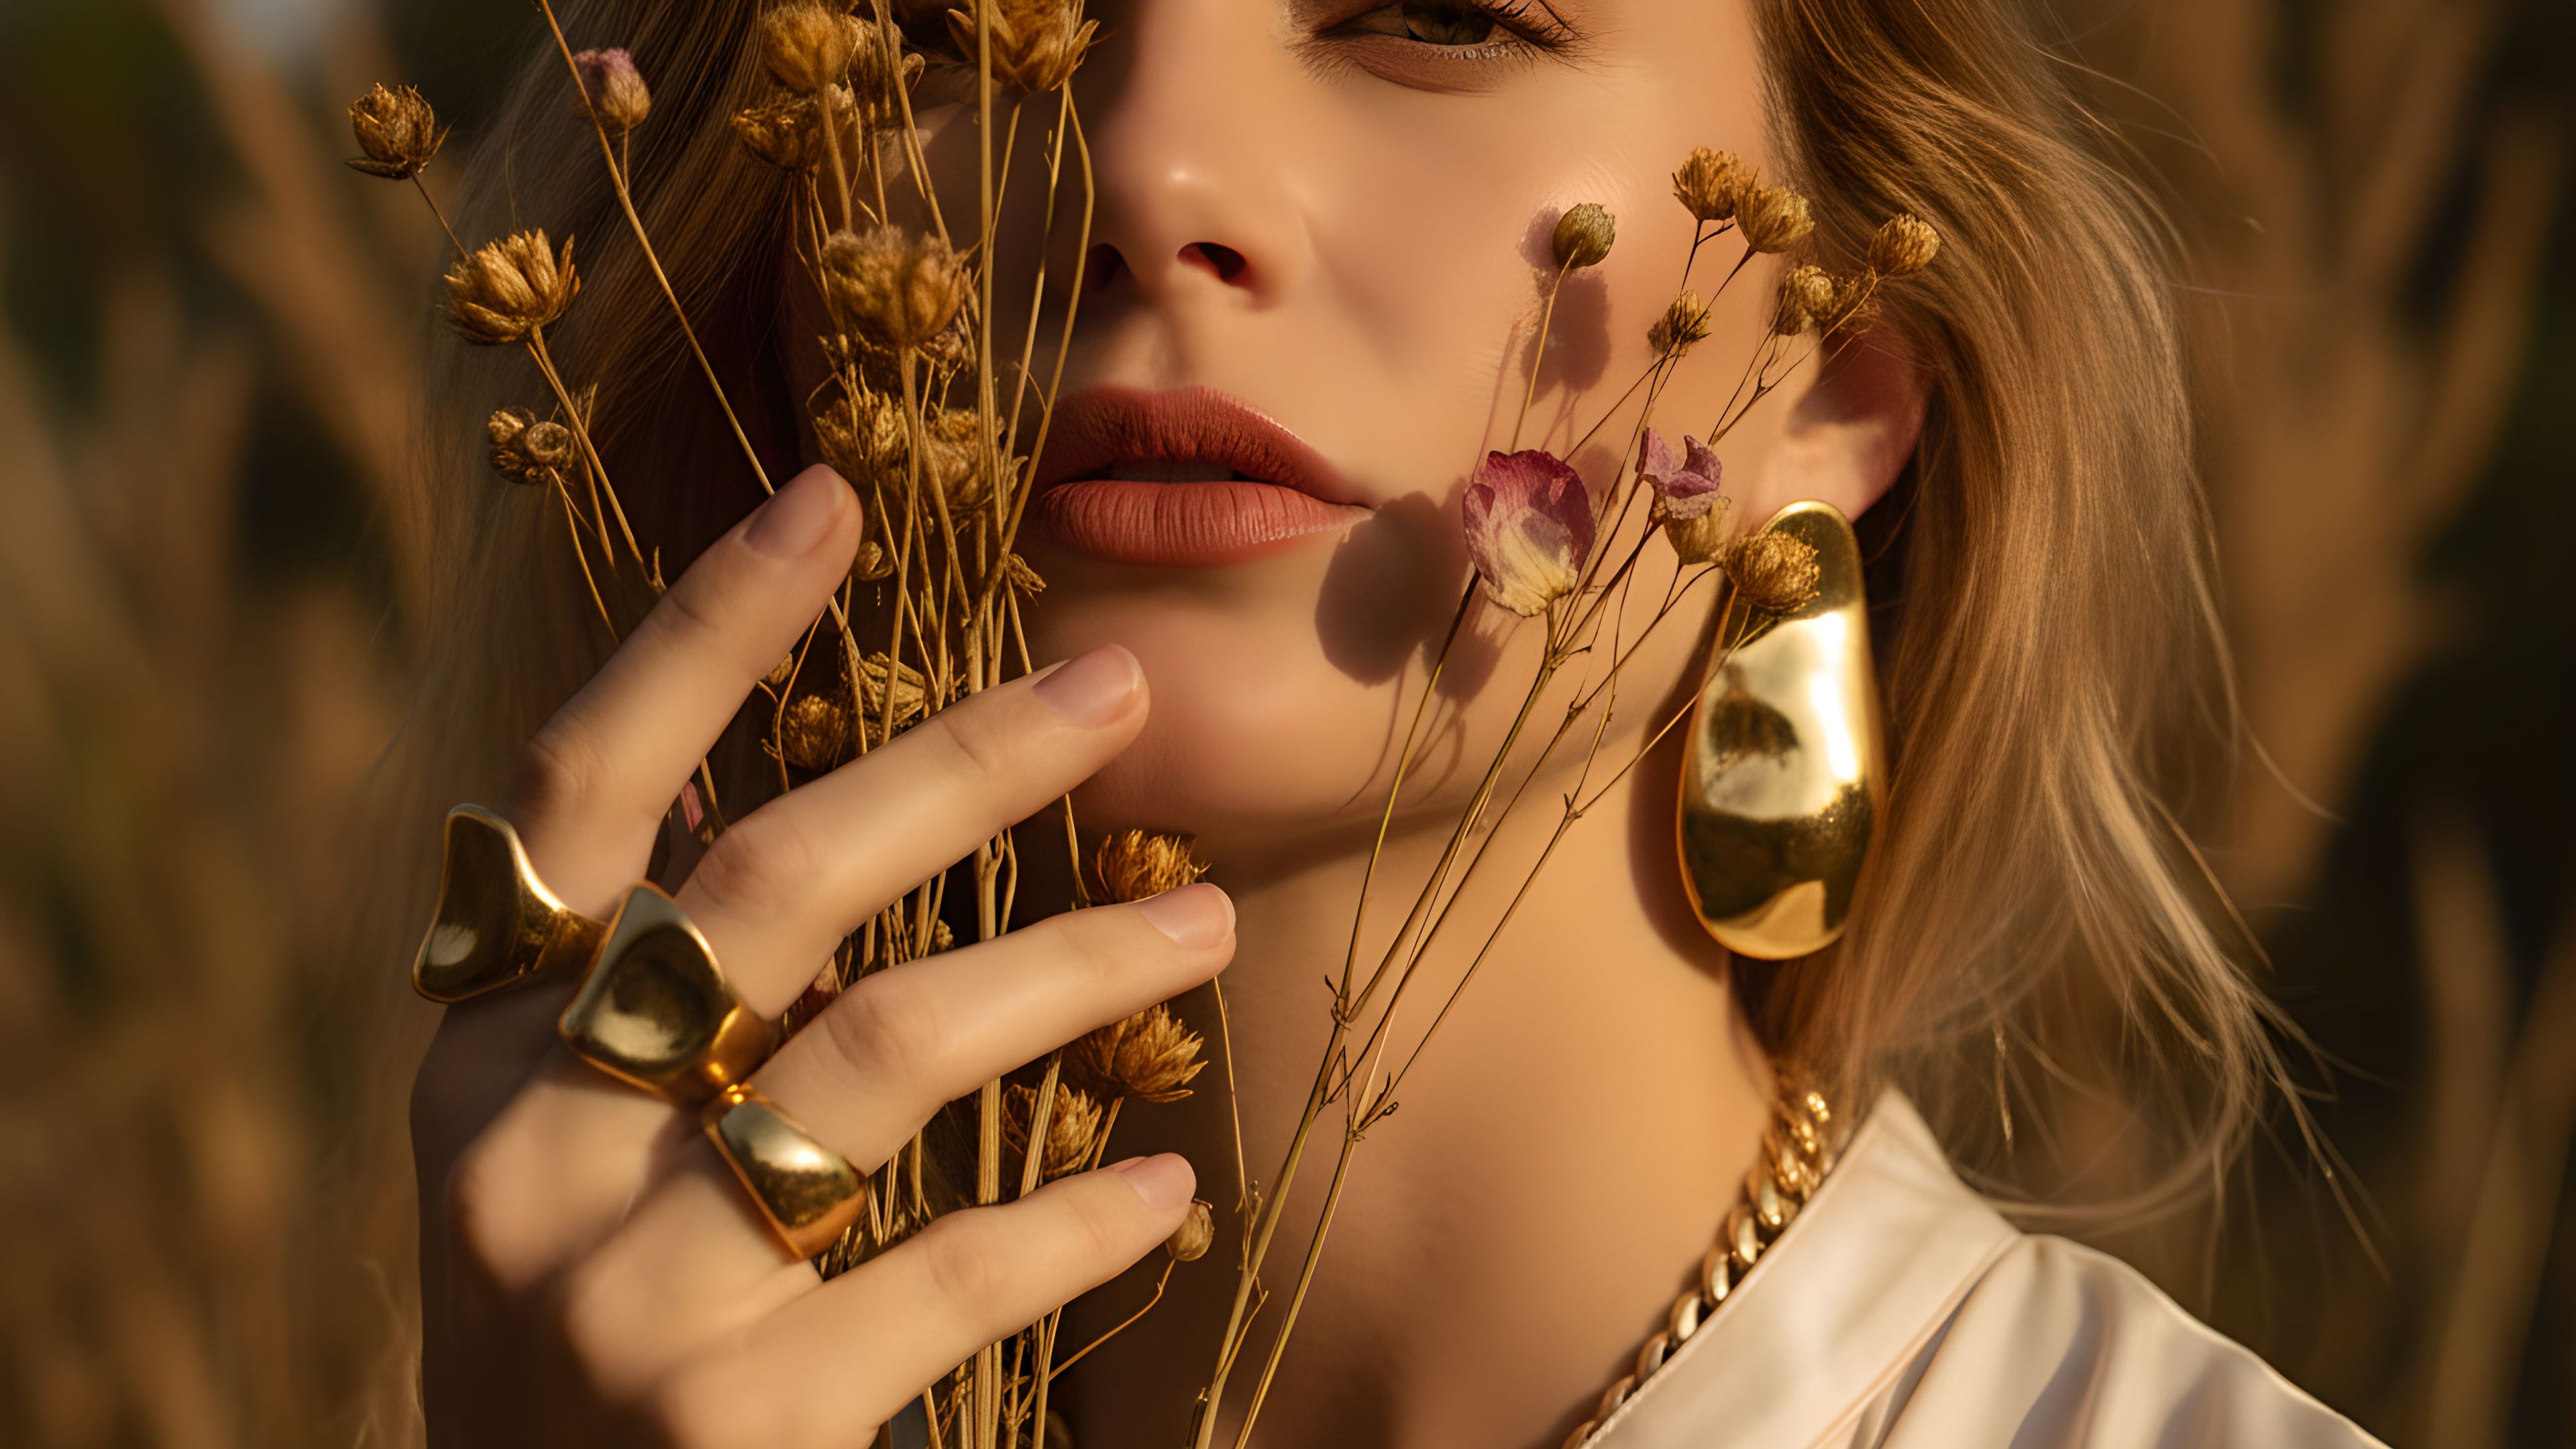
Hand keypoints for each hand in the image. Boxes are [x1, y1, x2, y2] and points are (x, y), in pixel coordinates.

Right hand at [408, 465, 1228, 1446]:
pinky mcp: (727, 1423)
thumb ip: (638, 985)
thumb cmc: (600, 1346)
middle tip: (1120, 692)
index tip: (834, 494)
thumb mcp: (568, 1155)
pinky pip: (951, 1271)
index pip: (577, 789)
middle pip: (768, 881)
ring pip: (884, 1047)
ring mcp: (613, 1290)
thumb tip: (743, 762)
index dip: (697, 632)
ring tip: (1204, 930)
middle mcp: (520, 1148)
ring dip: (1070, 965)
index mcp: (483, 1056)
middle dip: (961, 765)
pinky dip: (1080, 1222)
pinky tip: (1173, 1189)